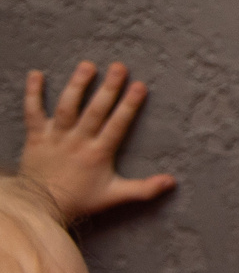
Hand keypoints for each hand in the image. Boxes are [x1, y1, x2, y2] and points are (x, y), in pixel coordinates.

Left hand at [17, 63, 176, 223]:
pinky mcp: (36, 137)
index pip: (117, 125)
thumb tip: (172, 181)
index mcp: (98, 153)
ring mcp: (55, 137)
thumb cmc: (80, 200)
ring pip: (66, 108)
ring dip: (77, 86)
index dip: (129, 105)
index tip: (140, 86)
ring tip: (88, 65)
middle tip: (119, 67)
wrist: (40, 207)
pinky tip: (36, 74)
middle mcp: (77, 142)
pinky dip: (32, 93)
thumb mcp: (114, 196)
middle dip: (108, 88)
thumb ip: (144, 189)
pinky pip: (32, 112)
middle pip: (94, 111)